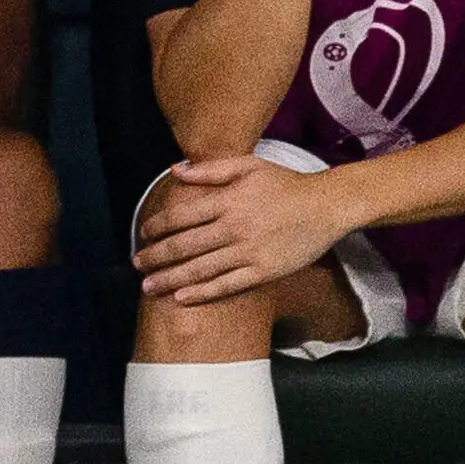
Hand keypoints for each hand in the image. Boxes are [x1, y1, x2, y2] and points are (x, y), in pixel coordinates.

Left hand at [135, 154, 354, 305]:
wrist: (327, 206)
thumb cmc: (286, 184)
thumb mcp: (247, 165)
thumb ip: (209, 169)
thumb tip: (174, 171)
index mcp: (227, 201)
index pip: (180, 217)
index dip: (157, 227)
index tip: (143, 234)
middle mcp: (234, 228)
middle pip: (184, 246)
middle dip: (156, 257)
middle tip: (137, 263)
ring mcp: (249, 252)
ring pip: (201, 269)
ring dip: (170, 279)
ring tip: (148, 286)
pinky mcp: (264, 272)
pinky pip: (227, 285)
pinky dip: (202, 293)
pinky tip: (181, 298)